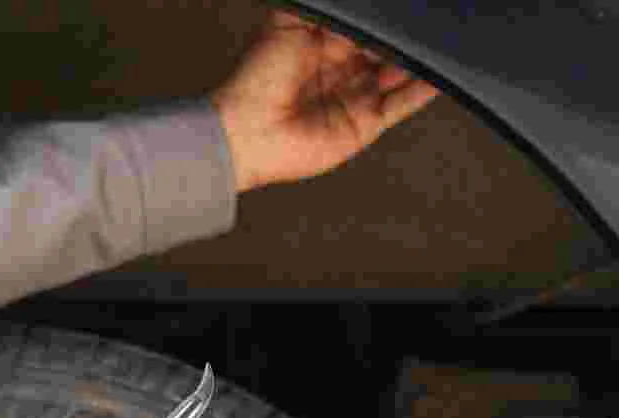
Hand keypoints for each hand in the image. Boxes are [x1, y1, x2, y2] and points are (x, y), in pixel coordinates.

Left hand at [211, 11, 439, 192]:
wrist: (245, 132)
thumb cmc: (256, 78)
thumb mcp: (289, 22)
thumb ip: (326, 7)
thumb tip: (358, 1)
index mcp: (329, 42)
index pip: (370, 23)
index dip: (387, 15)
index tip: (407, 3)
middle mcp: (346, 68)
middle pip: (390, 45)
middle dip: (406, 33)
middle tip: (424, 17)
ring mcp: (358, 96)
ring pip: (403, 71)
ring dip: (421, 56)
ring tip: (442, 36)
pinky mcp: (366, 124)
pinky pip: (404, 104)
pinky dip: (426, 89)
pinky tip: (444, 70)